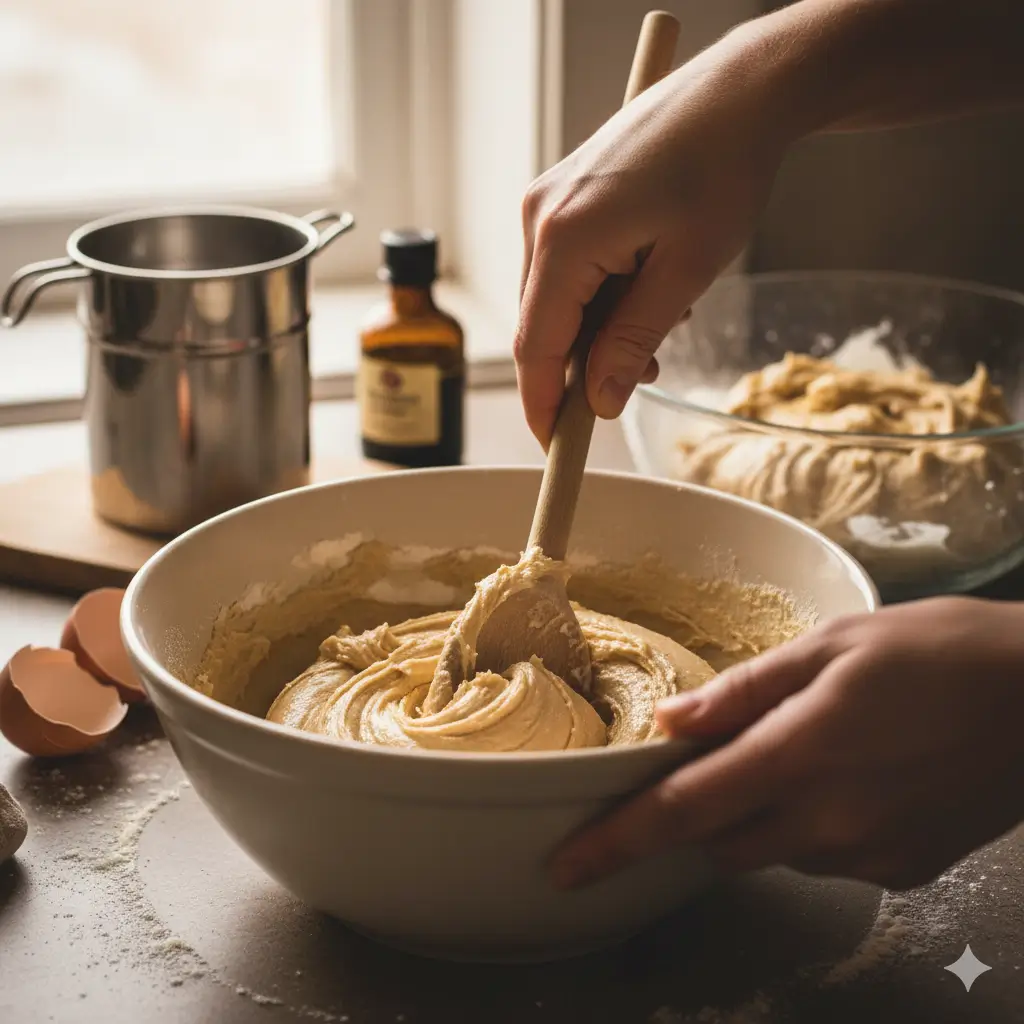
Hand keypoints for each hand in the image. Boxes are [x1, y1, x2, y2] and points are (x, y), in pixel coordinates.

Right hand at [514, 32, 795, 444]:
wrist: (739, 92)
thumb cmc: (723, 169)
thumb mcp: (685, 273)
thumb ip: (632, 342)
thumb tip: (601, 402)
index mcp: (562, 238)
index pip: (536, 348)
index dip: (544, 406)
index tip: (556, 448)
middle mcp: (540, 218)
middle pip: (542, 325)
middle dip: (585, 364)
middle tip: (640, 375)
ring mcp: (547, 203)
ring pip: (557, 299)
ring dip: (601, 327)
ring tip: (663, 317)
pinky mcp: (563, 197)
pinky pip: (569, 267)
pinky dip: (602, 292)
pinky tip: (647, 282)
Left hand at [550, 597, 1023, 890]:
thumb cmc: (939, 652)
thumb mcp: (832, 645)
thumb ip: (744, 692)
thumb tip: (673, 724)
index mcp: (799, 756)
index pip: (682, 812)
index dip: (616, 842)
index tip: (566, 866)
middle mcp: (829, 822)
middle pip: (719, 840)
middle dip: (702, 808)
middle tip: (727, 753)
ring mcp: (870, 855)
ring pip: (772, 850)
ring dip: (763, 811)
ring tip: (813, 746)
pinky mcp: (905, 870)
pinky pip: (827, 857)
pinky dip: (815, 823)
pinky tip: (857, 773)